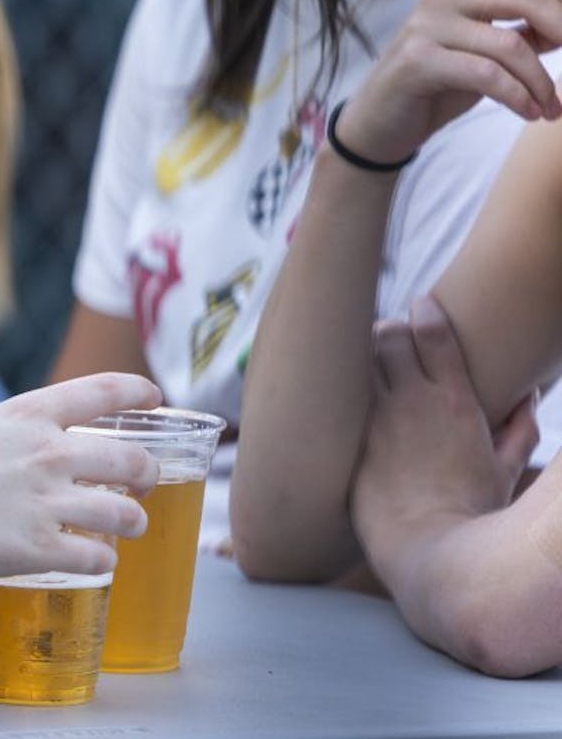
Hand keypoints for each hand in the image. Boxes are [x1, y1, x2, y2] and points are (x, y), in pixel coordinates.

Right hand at [0, 373, 162, 579]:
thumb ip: (23, 432)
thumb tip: (42, 444)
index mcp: (32, 416)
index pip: (103, 390)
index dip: (138, 390)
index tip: (155, 395)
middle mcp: (49, 453)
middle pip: (133, 460)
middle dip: (148, 474)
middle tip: (144, 484)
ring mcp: (47, 501)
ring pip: (125, 515)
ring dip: (134, 523)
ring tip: (130, 527)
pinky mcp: (39, 547)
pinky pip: (97, 557)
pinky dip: (104, 561)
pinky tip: (98, 559)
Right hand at [335, 0, 561, 165]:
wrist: (378, 125)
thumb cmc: (435, 87)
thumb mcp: (484, 55)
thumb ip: (522, 35)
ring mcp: (426, 26)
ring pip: (509, 44)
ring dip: (541, 82)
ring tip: (551, 108)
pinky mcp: (417, 61)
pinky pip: (486, 75)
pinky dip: (517, 97)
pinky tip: (529, 113)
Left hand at [352, 295, 539, 554]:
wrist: (431, 552)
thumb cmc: (473, 515)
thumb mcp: (505, 470)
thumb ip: (518, 429)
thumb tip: (528, 398)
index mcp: (456, 402)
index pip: (435, 333)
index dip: (425, 312)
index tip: (421, 307)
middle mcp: (413, 402)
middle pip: (387, 335)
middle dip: (384, 330)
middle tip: (384, 340)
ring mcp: (376, 421)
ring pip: (355, 361)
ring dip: (356, 356)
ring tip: (356, 362)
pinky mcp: (349, 443)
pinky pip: (333, 401)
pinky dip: (334, 392)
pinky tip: (331, 395)